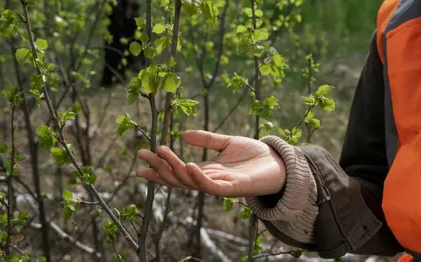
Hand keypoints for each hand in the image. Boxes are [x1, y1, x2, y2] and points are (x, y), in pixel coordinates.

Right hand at [136, 130, 286, 197]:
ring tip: (161, 153)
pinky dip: (199, 177)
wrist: (278, 163)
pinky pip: (212, 186)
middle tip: (142, 154)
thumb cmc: (254, 155)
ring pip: (190, 182)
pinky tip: (188, 165)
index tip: (142, 155)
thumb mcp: (227, 142)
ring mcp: (220, 186)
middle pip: (178, 178)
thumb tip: (183, 134)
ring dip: (174, 169)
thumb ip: (207, 139)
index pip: (177, 170)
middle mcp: (209, 180)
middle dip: (159, 168)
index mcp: (206, 170)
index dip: (160, 165)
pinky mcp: (233, 189)